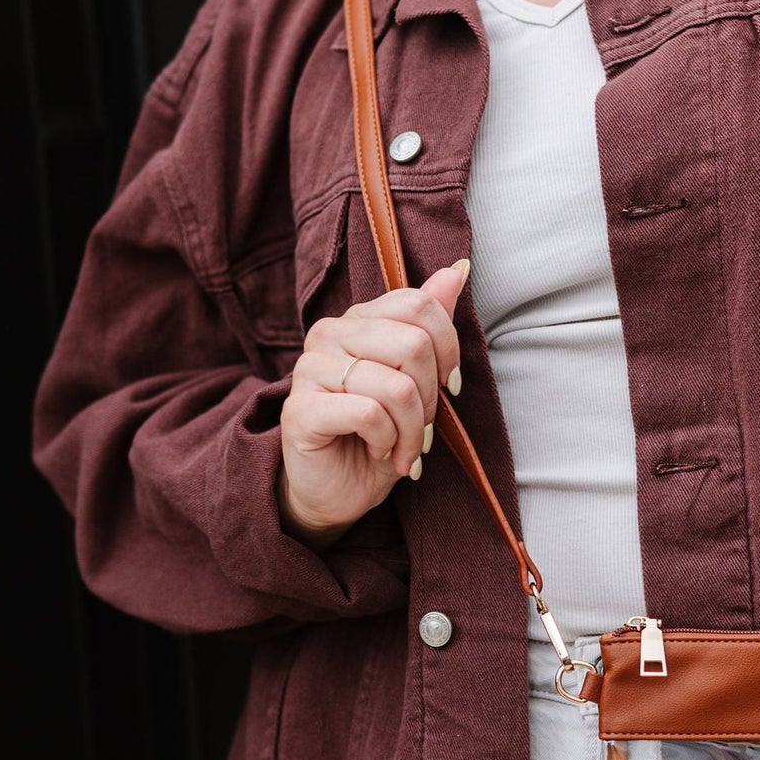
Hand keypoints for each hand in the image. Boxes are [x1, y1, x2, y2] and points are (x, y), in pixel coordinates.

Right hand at [276, 260, 469, 547]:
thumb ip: (430, 324)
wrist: (336, 491)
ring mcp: (310, 369)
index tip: (447, 388)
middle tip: (420, 427)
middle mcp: (329, 334)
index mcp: (357, 320)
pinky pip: (370, 413)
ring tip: (402, 447)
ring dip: (412, 429)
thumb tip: (458, 268)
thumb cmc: (377, 434)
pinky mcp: (301, 409)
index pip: (418, 305)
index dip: (447, 349)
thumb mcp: (415, 379)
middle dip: (431, 398)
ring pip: (396, 385)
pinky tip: (378, 450)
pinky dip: (388, 440)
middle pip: (413, 344)